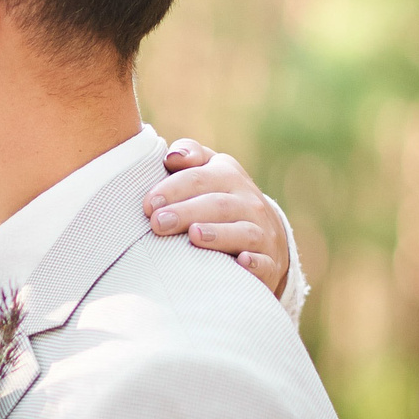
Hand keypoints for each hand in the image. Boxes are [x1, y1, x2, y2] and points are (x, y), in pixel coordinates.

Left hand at [148, 137, 290, 297]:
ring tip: (194, 235)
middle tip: (158, 223)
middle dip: (187, 212)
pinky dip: (256, 263)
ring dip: (219, 234)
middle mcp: (248, 203)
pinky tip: (242, 262)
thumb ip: (189, 155)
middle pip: (218, 205)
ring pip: (243, 232)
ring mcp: (261, 232)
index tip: (148, 204)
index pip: (199, 178)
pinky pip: (265, 262)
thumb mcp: (209, 169)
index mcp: (228, 176)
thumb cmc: (219, 197)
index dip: (173, 189)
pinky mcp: (269, 262)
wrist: (266, 232)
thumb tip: (172, 156)